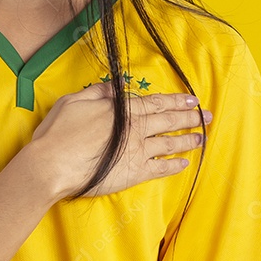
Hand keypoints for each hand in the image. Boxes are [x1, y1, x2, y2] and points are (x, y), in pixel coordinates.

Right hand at [28, 81, 211, 200]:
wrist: (53, 165)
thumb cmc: (59, 132)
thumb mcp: (74, 101)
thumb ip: (98, 93)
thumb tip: (116, 87)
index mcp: (122, 110)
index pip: (156, 103)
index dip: (176, 101)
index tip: (192, 100)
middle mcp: (135, 128)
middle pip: (169, 121)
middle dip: (190, 118)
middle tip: (207, 117)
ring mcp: (137, 151)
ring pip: (169, 143)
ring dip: (188, 139)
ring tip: (202, 137)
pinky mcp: (134, 173)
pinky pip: (161, 168)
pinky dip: (174, 165)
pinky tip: (185, 163)